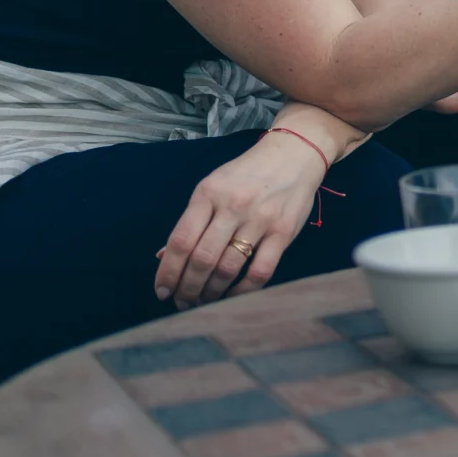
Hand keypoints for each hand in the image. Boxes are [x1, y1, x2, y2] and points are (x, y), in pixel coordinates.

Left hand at [155, 130, 330, 307]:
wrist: (295, 153)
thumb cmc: (247, 173)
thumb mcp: (213, 185)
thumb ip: (192, 220)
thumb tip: (165, 257)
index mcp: (208, 193)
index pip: (181, 240)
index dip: (168, 272)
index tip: (162, 292)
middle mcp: (232, 206)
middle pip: (202, 259)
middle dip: (187, 288)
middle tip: (183, 302)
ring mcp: (259, 219)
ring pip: (228, 268)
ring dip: (211, 292)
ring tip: (203, 301)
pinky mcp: (283, 231)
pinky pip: (260, 271)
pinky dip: (242, 290)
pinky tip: (232, 295)